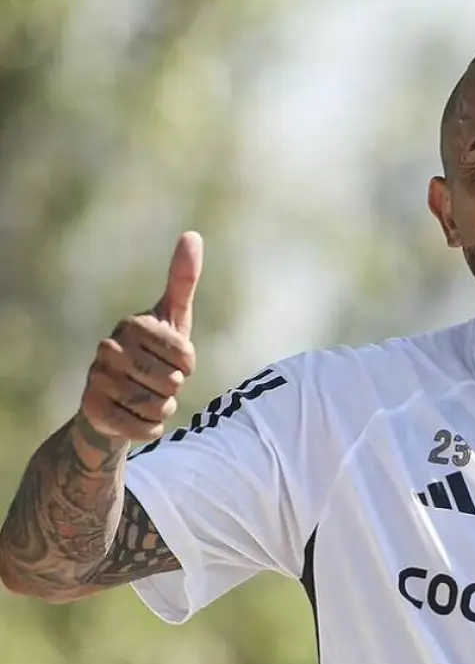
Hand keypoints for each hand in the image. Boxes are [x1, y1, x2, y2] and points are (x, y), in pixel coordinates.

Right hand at [79, 232, 203, 441]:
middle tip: (160, 382)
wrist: (116, 399)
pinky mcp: (92, 410)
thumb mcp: (173, 317)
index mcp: (132, 325)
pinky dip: (150, 428)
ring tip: (149, 398)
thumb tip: (192, 234)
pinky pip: (142, 428)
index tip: (177, 360)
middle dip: (174, 388)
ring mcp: (96, 379)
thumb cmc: (153, 354)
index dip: (188, 363)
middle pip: (170, 381)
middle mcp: (108, 348)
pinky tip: (139, 418)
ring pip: (157, 406)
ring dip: (163, 408)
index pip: (184, 353)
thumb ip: (182, 280)